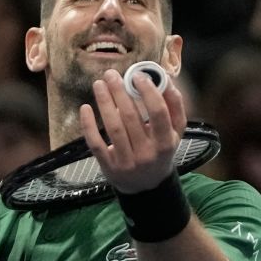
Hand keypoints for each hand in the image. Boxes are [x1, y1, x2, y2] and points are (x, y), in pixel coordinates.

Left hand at [79, 67, 185, 193]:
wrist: (147, 185)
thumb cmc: (160, 150)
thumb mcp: (175, 133)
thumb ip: (174, 106)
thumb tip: (167, 80)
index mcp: (165, 142)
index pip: (158, 113)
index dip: (147, 91)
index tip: (137, 75)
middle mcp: (147, 153)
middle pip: (131, 117)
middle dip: (120, 92)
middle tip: (111, 74)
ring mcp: (127, 162)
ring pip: (113, 127)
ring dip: (104, 102)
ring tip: (99, 84)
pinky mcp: (109, 166)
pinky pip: (96, 143)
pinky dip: (89, 125)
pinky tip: (86, 107)